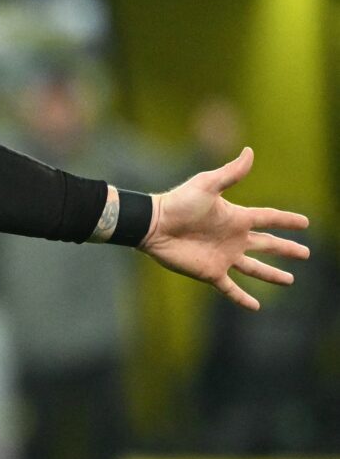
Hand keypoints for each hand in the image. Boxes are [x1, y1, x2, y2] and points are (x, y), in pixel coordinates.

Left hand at [141, 147, 309, 310]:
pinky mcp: (210, 272)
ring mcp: (223, 257)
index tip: (305, 222)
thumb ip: (230, 173)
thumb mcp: (207, 185)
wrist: (154, 225)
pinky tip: (256, 306)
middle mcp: (233, 239)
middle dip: (286, 249)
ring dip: (272, 275)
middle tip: (306, 253)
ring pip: (255, 269)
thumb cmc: (178, 202)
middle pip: (268, 245)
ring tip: (290, 280)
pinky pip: (231, 288)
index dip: (287, 220)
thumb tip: (250, 151)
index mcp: (236, 218)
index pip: (269, 218)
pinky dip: (242, 298)